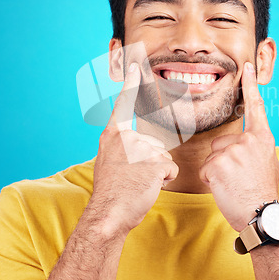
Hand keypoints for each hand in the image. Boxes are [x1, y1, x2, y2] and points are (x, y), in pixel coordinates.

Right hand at [90, 62, 178, 235]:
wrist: (108, 214)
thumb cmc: (110, 192)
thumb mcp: (108, 161)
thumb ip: (121, 147)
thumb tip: (138, 145)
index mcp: (113, 136)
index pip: (123, 106)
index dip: (131, 85)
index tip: (136, 66)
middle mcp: (126, 138)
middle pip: (154, 144)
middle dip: (150, 163)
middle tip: (132, 178)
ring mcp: (141, 150)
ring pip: (163, 158)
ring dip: (156, 173)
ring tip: (138, 183)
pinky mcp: (155, 163)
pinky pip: (170, 170)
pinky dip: (164, 181)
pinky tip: (148, 187)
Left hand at [199, 62, 278, 231]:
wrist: (261, 215)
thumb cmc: (263, 190)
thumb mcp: (267, 161)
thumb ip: (254, 146)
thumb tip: (244, 142)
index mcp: (262, 138)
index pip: (256, 107)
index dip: (251, 86)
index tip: (247, 67)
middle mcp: (247, 141)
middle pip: (221, 142)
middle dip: (224, 158)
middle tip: (239, 177)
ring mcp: (232, 152)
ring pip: (212, 156)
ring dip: (217, 170)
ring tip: (233, 183)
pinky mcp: (217, 164)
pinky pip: (205, 169)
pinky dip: (211, 180)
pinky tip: (225, 188)